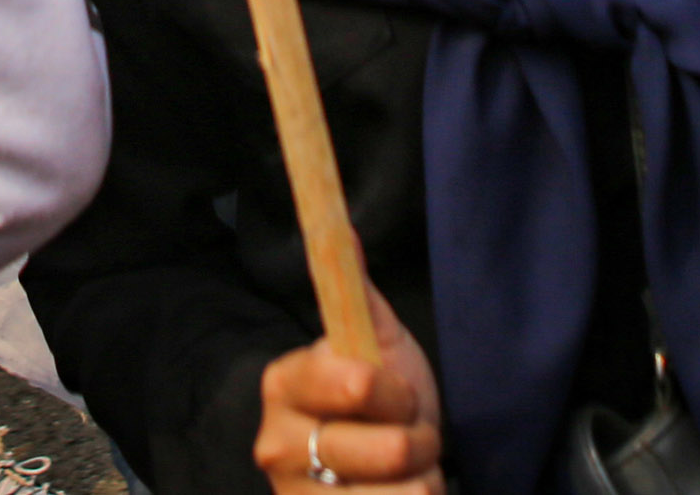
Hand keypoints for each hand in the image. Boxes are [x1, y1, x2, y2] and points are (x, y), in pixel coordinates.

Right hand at [254, 288, 441, 493]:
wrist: (378, 476)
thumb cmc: (380, 404)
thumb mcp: (377, 345)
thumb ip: (357, 291)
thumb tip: (343, 229)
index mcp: (284, 384)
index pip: (359, 384)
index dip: (396, 391)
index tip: (395, 394)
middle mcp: (276, 446)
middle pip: (391, 450)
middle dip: (420, 442)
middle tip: (406, 439)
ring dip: (423, 484)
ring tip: (405, 477)